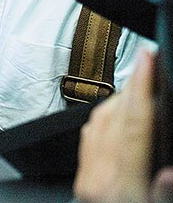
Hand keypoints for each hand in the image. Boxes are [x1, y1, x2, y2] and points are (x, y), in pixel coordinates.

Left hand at [75, 50, 156, 202]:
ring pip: (98, 123)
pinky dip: (105, 118)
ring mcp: (86, 180)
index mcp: (121, 188)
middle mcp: (98, 179)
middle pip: (115, 119)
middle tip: (150, 64)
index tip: (147, 58)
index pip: (134, 126)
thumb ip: (164, 194)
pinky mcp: (82, 182)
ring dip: (120, 100)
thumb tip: (170, 174)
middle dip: (134, 87)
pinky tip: (119, 114)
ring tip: (141, 85)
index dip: (142, 88)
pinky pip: (89, 138)